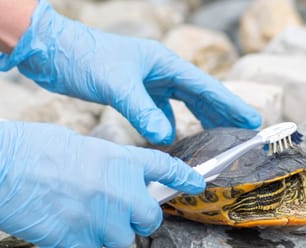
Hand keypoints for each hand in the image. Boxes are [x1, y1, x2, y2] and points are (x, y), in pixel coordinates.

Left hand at [0, 0, 261, 143]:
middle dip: (223, 112)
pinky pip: (161, 108)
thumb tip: (165, 137)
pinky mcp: (135, 90)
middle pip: (201, 94)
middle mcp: (161, 71)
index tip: (252, 120)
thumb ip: (142, 111)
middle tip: (245, 130)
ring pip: (183, 101)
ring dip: (201, 117)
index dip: (230, 105)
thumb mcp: (116, 85)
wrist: (53, 51)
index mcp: (164, 64)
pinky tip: (172, 135)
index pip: (206, 87)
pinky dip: (170, 122)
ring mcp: (149, 80)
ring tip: (219, 133)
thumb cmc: (85, 59)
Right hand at [0, 118, 204, 247]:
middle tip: (121, 213)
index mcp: (122, 160)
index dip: (185, 178)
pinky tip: (65, 224)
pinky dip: (84, 242)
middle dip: (140, 219)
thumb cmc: (34, 147)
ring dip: (107, 230)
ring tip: (79, 212)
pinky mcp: (81, 241)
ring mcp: (104, 218)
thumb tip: (118, 182)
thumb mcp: (83, 146)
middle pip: (151, 219)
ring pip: (122, 238)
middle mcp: (122, 191)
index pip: (166, 170)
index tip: (198, 184)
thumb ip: (110, 167)